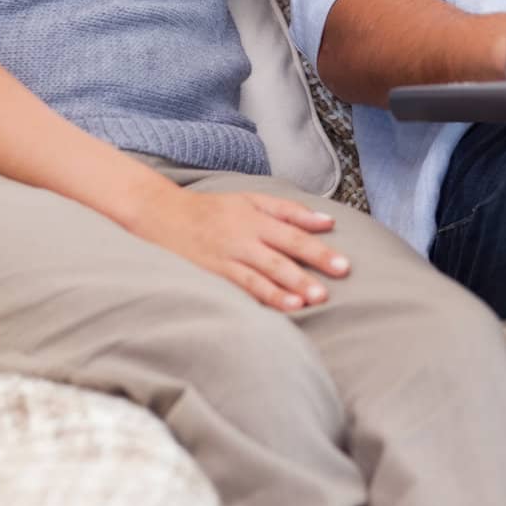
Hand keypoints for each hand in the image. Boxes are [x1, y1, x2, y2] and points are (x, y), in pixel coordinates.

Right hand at [130, 185, 350, 311]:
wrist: (161, 215)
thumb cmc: (212, 209)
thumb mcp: (249, 199)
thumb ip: (288, 210)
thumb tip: (327, 221)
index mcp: (255, 215)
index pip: (293, 230)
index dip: (319, 246)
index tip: (343, 263)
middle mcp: (244, 234)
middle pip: (283, 251)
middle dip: (310, 267)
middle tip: (335, 282)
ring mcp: (227, 254)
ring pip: (264, 271)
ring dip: (289, 286)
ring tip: (313, 299)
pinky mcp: (213, 272)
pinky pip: (241, 286)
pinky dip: (263, 295)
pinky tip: (282, 306)